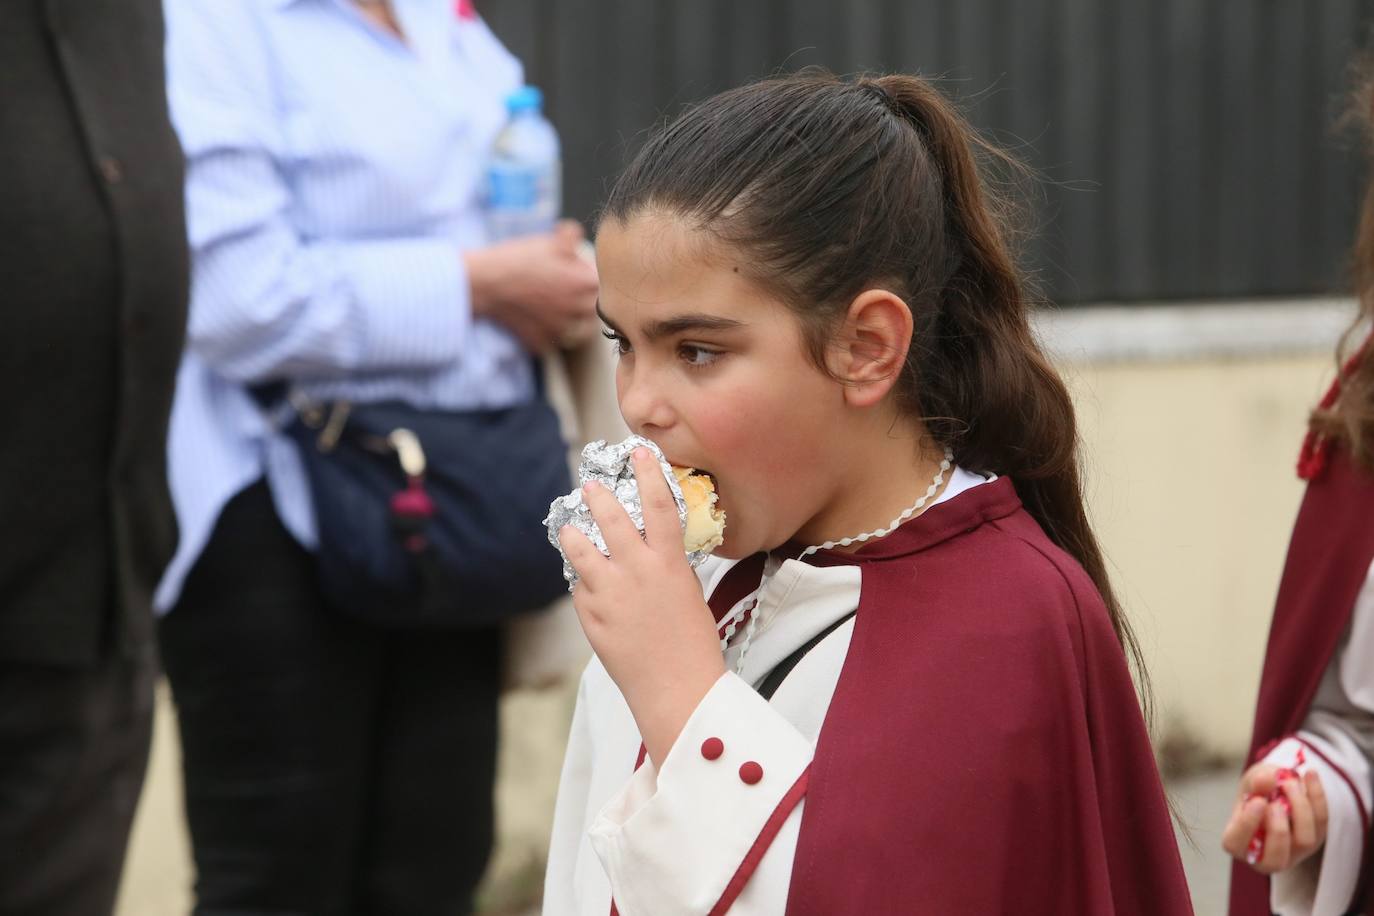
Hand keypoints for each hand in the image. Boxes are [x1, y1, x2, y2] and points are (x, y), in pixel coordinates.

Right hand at [464, 220, 598, 352]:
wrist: (486, 282)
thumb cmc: (519, 259)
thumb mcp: (549, 240)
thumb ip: (572, 235)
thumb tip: (576, 233)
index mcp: (585, 284)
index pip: (601, 283)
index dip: (589, 276)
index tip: (578, 272)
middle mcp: (578, 310)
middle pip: (593, 309)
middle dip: (585, 300)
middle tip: (570, 291)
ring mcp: (561, 328)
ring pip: (579, 330)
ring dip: (574, 321)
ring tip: (560, 309)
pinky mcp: (542, 341)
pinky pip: (554, 343)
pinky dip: (550, 335)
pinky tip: (541, 322)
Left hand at [558, 447, 725, 766]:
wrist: (678, 689)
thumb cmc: (693, 645)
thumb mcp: (688, 594)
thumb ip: (664, 569)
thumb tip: (646, 553)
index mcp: (669, 563)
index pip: (659, 505)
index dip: (647, 473)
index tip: (638, 452)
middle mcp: (636, 571)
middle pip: (610, 519)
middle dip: (597, 497)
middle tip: (590, 486)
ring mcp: (609, 593)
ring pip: (580, 550)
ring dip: (573, 535)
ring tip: (570, 529)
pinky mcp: (590, 616)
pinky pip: (580, 590)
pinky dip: (584, 586)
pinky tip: (590, 591)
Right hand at [1221, 762, 1327, 873]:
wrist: (1276, 792)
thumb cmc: (1256, 792)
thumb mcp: (1251, 782)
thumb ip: (1256, 782)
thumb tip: (1267, 780)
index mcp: (1239, 843)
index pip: (1235, 844)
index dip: (1246, 825)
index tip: (1257, 801)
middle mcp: (1265, 857)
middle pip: (1276, 857)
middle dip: (1278, 828)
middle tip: (1276, 801)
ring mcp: (1294, 853)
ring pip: (1304, 841)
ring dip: (1299, 807)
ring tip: (1290, 782)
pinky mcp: (1315, 840)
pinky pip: (1321, 823)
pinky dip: (1316, 796)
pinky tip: (1310, 774)